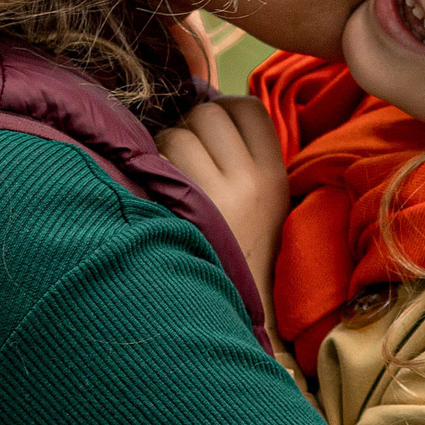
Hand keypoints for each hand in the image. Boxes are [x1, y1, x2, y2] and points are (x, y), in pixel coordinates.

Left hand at [157, 97, 286, 319]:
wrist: (245, 316)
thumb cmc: (246, 254)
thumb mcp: (267, 203)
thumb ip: (247, 158)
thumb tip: (204, 109)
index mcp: (275, 175)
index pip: (249, 108)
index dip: (223, 107)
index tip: (210, 127)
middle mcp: (251, 180)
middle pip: (210, 113)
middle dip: (189, 124)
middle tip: (184, 152)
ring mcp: (217, 196)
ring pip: (178, 133)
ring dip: (164, 146)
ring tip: (168, 176)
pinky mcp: (185, 212)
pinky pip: (157, 163)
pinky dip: (149, 169)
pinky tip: (156, 193)